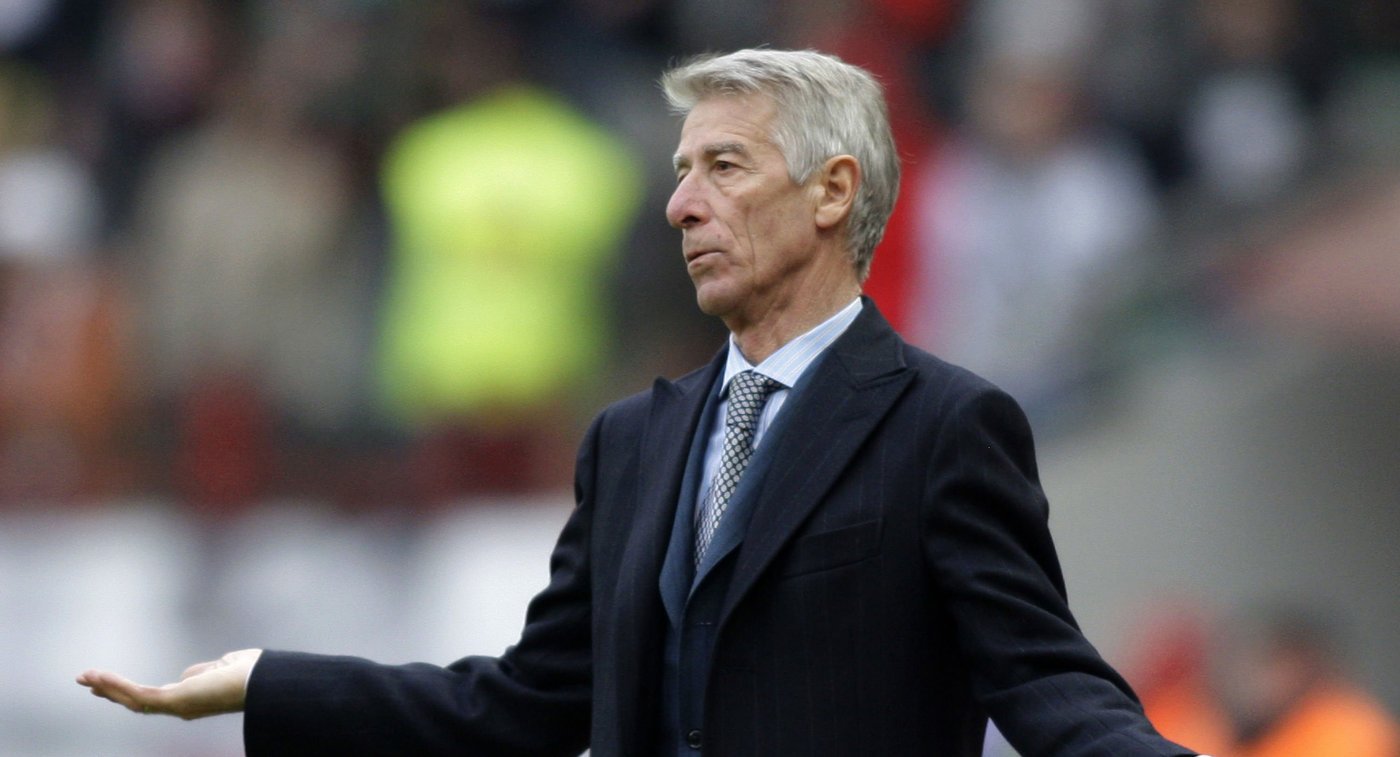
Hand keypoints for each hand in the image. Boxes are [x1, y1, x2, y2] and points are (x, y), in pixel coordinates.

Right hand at [76, 649, 261, 719]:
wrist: (266, 681)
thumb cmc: (254, 673)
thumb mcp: (223, 667)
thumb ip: (205, 670)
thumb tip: (191, 673)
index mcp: (192, 700)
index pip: (154, 698)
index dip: (131, 691)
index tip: (112, 684)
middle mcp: (181, 707)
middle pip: (137, 701)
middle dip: (111, 692)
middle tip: (88, 681)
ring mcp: (176, 705)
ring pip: (132, 699)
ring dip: (107, 687)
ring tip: (84, 677)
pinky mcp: (174, 701)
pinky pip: (138, 694)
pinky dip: (116, 685)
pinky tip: (98, 676)